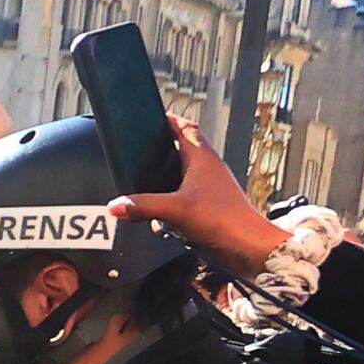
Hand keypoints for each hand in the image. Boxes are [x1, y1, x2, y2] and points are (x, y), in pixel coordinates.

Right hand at [112, 116, 287, 276]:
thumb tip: (117, 205)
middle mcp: (209, 170)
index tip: (156, 116)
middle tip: (146, 153)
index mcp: (203, 158)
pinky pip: (186, 200)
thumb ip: (143, 205)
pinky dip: (173, 206)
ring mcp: (211, 189)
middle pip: (184, 151)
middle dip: (164, 152)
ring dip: (167, 182)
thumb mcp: (175, 210)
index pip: (185, 128)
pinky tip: (164, 220)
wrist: (246, 247)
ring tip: (151, 189)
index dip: (170, 120)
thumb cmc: (224, 220)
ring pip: (184, 176)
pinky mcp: (211, 208)